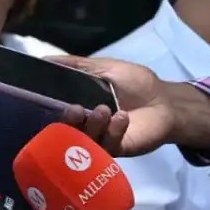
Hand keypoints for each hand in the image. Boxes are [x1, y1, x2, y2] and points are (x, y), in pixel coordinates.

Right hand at [52, 55, 209, 155]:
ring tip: (104, 110)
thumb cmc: (135, 84)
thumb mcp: (104, 67)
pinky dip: (113, 131)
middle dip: (69, 120)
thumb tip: (43, 59)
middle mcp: (83, 126)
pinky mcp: (117, 150)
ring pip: (86, 140)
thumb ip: (76, 65)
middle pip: (66, 130)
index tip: (48, 98)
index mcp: (78, 107)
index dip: (50, 106)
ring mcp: (99, 140)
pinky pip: (108, 146)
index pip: (56, 110)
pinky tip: (122, 118)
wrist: (166, 101)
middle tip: (76, 109)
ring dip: (93, 125)